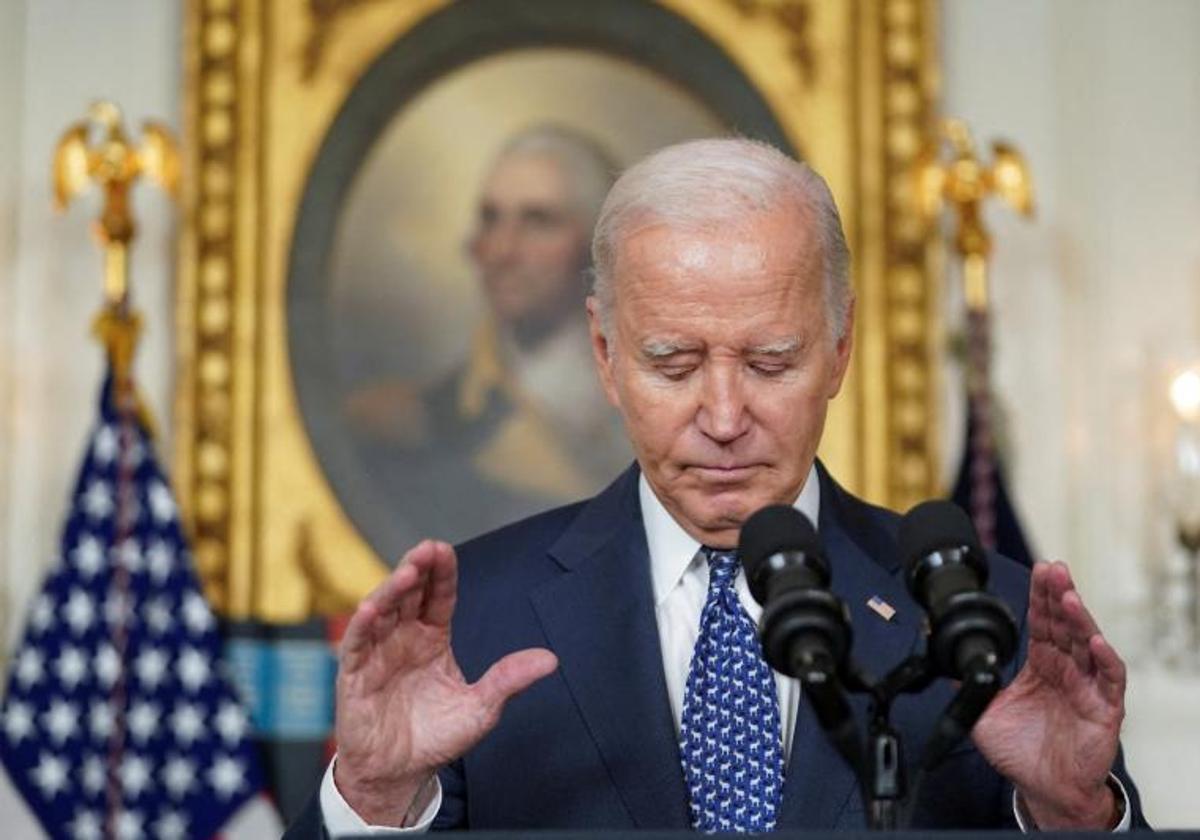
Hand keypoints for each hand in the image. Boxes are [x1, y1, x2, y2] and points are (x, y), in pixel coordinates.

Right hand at [333, 540, 557, 825]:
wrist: (401, 775)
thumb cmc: (437, 737)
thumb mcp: (481, 707)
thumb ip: (509, 679)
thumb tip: (552, 659)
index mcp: (432, 638)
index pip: (438, 597)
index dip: (441, 574)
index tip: (445, 550)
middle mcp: (403, 638)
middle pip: (408, 594)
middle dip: (417, 569)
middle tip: (427, 549)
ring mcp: (378, 653)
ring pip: (381, 610)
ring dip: (391, 590)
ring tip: (407, 572)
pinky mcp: (355, 675)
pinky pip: (357, 644)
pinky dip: (363, 625)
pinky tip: (372, 609)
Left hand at [971, 561, 1124, 828]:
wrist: (1042, 789)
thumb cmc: (1021, 751)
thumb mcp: (984, 712)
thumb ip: (969, 683)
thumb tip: (946, 659)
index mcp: (1041, 665)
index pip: (1042, 623)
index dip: (1040, 596)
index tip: (1039, 569)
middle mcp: (1066, 670)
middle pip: (1065, 625)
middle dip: (1059, 594)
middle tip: (1054, 568)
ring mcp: (1087, 687)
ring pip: (1088, 644)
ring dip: (1080, 619)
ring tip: (1068, 596)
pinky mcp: (1105, 709)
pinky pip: (1109, 680)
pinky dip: (1105, 659)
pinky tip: (1096, 642)